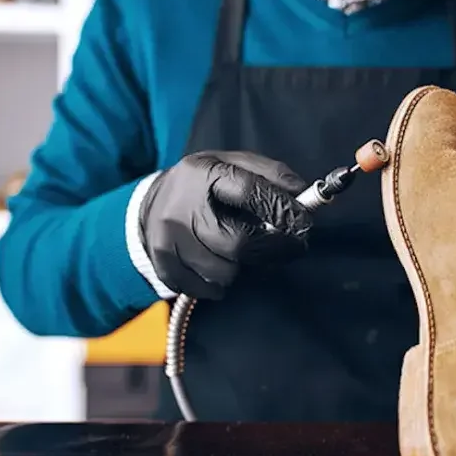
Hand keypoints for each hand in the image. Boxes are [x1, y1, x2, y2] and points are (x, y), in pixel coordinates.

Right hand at [139, 151, 312, 298]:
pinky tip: (221, 263)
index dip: (281, 209)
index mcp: (203, 174)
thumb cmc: (205, 187)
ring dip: (244, 266)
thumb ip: (271, 173)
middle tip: (287, 247)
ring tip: (243, 251)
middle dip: (272, 249)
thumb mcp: (234, 164)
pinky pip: (208, 290)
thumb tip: (304, 194)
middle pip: (238, 243)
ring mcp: (168, 241)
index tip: (304, 222)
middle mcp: (181, 208)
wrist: (151, 206)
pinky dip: (222, 283)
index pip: (248, 192)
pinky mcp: (164, 267)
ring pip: (225, 272)